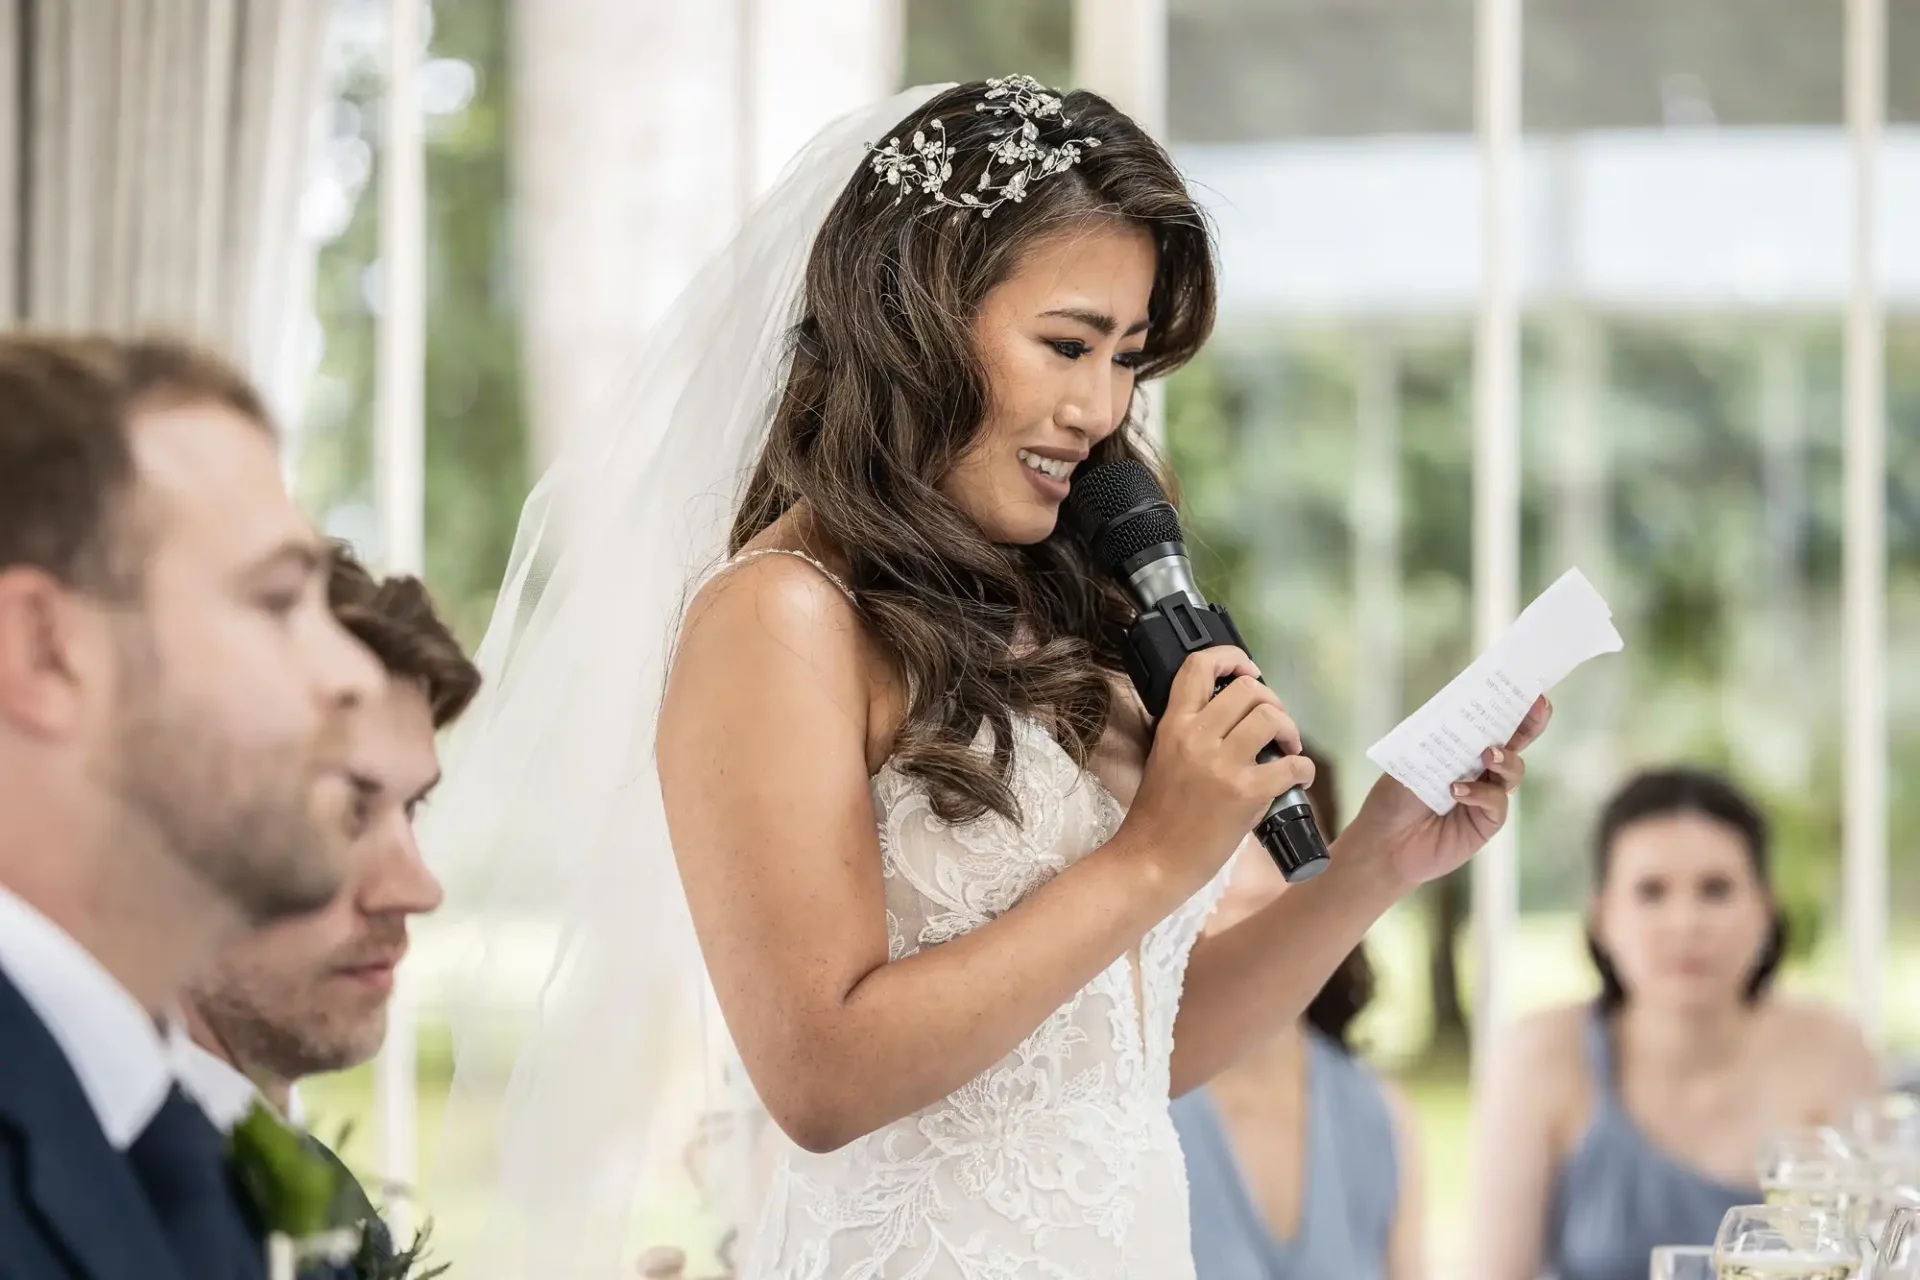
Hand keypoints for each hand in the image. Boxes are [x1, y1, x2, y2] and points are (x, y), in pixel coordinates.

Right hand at [1119, 647, 1314, 897]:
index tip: (1248, 671)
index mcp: (1173, 725)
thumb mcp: (1163, 756)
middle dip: (1272, 702)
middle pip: (1249, 689)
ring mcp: (1223, 764)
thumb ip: (1190, 731)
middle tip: (1274, 725)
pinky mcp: (1247, 793)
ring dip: (1290, 730)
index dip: (1232, 658)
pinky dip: (1304, 769)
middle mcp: (1197, 737)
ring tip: (1287, 749)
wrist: (1152, 861)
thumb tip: (1230, 717)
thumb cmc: (1157, 816)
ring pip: (1272, 717)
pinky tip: (1298, 779)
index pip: (1199, 666)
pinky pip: (1293, 765)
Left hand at [1341, 696, 1552, 891]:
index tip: (1530, 689)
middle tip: (1536, 707)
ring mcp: (1486, 795)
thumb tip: (1457, 707)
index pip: (1492, 722)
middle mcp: (1479, 769)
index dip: (1513, 706)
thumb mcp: (1409, 759)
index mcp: (1462, 748)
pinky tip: (1458, 792)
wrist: (1383, 844)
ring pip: (1513, 770)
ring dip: (1505, 759)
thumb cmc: (1393, 800)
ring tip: (1488, 755)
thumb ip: (1435, 736)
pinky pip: (1497, 803)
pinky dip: (1481, 794)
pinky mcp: (1486, 822)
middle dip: (1530, 723)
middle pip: (1516, 742)